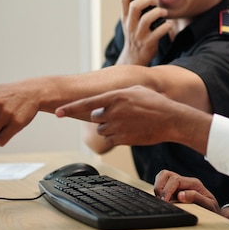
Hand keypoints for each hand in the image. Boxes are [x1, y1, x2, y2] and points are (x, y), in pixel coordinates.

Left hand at [56, 85, 211, 152]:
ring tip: (128, 122)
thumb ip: (118, 93)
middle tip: (119, 115)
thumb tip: (105, 98)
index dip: (70, 108)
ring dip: (109, 127)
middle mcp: (114, 111)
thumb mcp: (136, 89)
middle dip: (102, 117)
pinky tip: (130, 131)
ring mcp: (117, 126)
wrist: (170, 119)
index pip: (86, 103)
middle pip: (95, 118)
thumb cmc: (156, 103)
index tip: (58, 113)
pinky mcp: (122, 139)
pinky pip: (110, 140)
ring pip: (102, 130)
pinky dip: (116, 137)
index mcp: (115, 96)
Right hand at [116, 0, 169, 65]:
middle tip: (154, 1)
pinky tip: (168, 25)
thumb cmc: (135, 35)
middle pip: (135, 6)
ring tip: (163, 12)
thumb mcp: (128, 21)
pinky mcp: (148, 43)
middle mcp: (130, 25)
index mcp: (125, 17)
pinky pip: (158, 32)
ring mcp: (139, 34)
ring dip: (158, 12)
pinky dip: (166, 26)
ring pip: (147, 18)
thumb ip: (129, 6)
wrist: (134, 58)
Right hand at [154, 170, 228, 223]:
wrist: (215, 211)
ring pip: (163, 176)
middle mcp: (185, 181)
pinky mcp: (175, 189)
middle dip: (160, 187)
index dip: (167, 190)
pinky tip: (162, 199)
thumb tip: (181, 195)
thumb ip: (196, 198)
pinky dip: (159, 189)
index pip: (175, 180)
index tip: (164, 202)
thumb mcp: (208, 205)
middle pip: (166, 174)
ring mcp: (180, 184)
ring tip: (160, 199)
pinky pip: (163, 183)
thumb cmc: (212, 209)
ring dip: (158, 186)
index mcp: (194, 183)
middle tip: (161, 200)